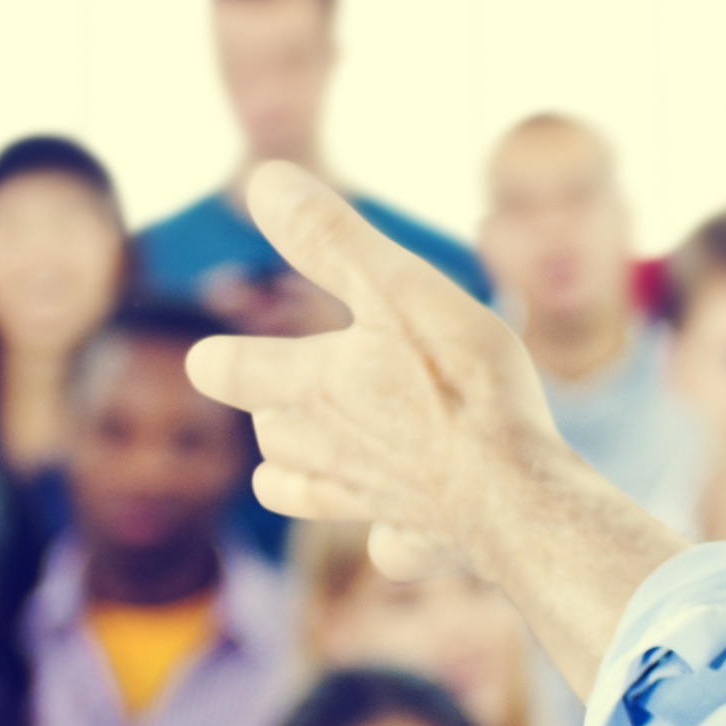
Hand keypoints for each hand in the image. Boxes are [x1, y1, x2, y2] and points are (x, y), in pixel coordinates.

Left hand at [185, 168, 561, 562]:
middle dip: (273, 414)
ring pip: (310, 493)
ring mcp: (373, 502)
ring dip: (300, 477)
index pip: (231, 372)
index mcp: (313, 387)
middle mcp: (329, 449)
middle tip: (281, 398)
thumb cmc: (461, 385)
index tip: (208, 358)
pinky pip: (393, 546)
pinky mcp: (423, 542)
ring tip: (306, 462)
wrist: (517, 494)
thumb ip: (330, 238)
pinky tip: (398, 532)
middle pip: (274, 436)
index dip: (219, 361)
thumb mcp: (399, 288)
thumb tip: (262, 180)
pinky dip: (390, 536)